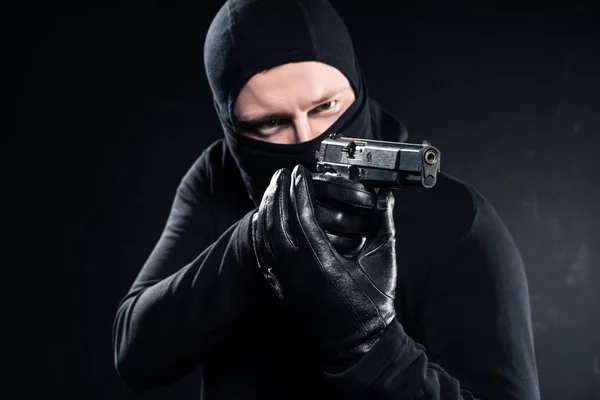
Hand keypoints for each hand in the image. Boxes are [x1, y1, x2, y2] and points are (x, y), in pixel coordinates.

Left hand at [251, 165, 396, 366]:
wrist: (357, 345)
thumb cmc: (373, 306)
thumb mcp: (383, 261)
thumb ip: (384, 224)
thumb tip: (387, 196)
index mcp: (323, 263)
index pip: (301, 216)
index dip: (298, 190)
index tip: (299, 172)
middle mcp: (298, 272)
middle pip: (276, 222)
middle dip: (277, 193)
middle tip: (282, 174)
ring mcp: (285, 283)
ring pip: (265, 238)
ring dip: (267, 210)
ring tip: (273, 190)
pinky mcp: (280, 290)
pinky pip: (263, 255)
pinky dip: (261, 233)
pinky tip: (264, 219)